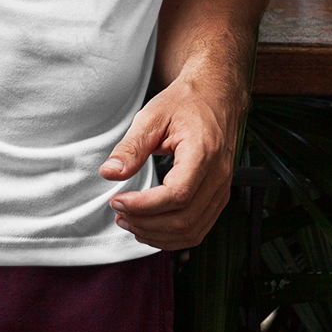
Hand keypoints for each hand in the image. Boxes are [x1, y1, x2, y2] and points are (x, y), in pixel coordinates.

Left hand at [99, 67, 248, 250]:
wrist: (216, 95)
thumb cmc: (185, 102)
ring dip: (157, 234)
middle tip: (118, 212)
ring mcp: (222, 188)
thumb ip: (131, 148)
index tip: (118, 201)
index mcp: (203, 152)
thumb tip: (109, 173)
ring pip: (192, 231)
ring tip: (129, 222)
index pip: (177, 195)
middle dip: (145, 223)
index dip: (144, 206)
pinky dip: (172, 236)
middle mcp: (219, 175)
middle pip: (184, 219)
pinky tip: (150, 227)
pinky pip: (199, 228)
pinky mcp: (219, 196)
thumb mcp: (152, 117)